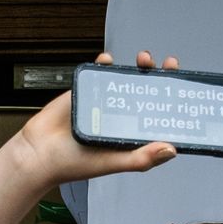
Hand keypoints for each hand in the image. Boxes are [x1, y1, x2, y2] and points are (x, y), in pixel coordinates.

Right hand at [10, 51, 176, 187]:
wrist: (39, 153)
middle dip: (159, 76)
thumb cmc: (75, 164)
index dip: (172, 100)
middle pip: (147, 92)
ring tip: (143, 60)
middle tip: (166, 66)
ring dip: (138, 67)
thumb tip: (171, 150)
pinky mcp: (86, 91)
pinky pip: (99, 72)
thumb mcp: (114, 163)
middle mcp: (122, 117)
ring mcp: (105, 102)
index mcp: (132, 134)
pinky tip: (109, 59)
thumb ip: (142, 158)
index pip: (158, 115)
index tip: (183, 87)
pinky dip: (105, 63)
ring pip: (126, 79)